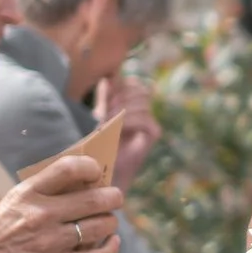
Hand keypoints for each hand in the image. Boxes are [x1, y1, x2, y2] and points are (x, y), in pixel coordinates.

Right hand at [0, 154, 121, 252]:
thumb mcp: (16, 201)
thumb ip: (47, 191)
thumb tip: (87, 183)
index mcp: (29, 193)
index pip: (68, 168)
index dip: (90, 167)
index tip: (96, 172)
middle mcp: (42, 214)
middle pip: (94, 199)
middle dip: (112, 197)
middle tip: (115, 198)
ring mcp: (51, 242)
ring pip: (100, 226)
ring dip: (110, 222)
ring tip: (108, 221)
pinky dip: (110, 249)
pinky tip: (112, 242)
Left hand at [97, 74, 161, 190]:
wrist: (104, 174)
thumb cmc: (98, 147)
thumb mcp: (98, 117)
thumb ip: (104, 99)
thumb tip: (108, 78)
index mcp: (131, 105)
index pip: (133, 83)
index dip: (120, 85)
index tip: (104, 97)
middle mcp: (143, 112)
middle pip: (140, 88)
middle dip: (120, 96)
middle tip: (104, 110)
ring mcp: (149, 123)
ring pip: (142, 102)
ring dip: (121, 109)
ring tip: (106, 121)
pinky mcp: (153, 134)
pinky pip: (145, 119)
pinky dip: (128, 121)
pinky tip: (115, 128)